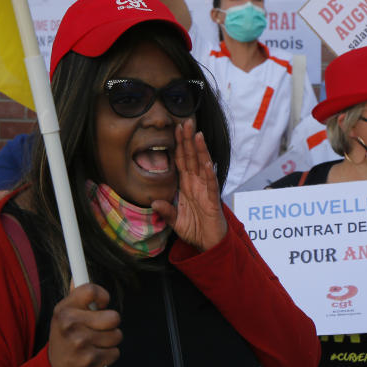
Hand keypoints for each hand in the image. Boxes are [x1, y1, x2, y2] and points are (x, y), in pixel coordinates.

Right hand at [47, 283, 121, 366]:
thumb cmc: (65, 338)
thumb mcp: (64, 315)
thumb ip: (76, 295)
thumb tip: (78, 273)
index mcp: (64, 309)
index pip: (92, 290)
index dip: (103, 297)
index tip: (101, 304)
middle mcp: (70, 325)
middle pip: (113, 317)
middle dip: (111, 324)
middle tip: (100, 328)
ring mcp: (80, 344)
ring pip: (116, 335)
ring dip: (110, 341)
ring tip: (95, 344)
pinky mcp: (90, 361)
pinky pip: (115, 352)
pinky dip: (109, 356)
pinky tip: (95, 356)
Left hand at [152, 119, 226, 251]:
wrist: (210, 244)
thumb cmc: (195, 229)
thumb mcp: (175, 221)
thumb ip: (166, 211)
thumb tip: (153, 202)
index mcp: (187, 186)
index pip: (182, 161)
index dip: (179, 145)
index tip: (175, 129)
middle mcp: (196, 184)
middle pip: (191, 158)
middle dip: (188, 140)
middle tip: (186, 122)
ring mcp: (205, 190)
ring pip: (202, 165)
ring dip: (200, 150)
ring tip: (196, 134)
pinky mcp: (212, 200)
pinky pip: (210, 184)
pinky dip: (208, 172)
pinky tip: (205, 161)